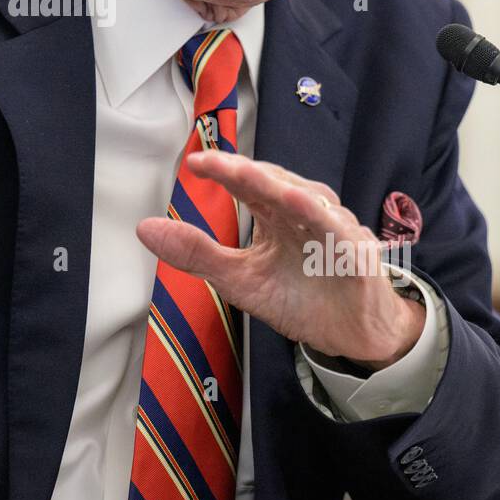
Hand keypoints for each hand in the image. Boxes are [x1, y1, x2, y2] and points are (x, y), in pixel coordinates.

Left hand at [135, 152, 423, 367]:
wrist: (350, 336)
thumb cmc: (298, 298)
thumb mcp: (238, 279)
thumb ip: (195, 252)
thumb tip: (143, 228)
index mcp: (274, 212)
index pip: (245, 183)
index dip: (222, 169)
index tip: (193, 163)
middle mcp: (303, 211)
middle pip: (273, 182)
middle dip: (244, 171)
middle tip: (215, 163)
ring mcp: (332, 227)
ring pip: (307, 198)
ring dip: (279, 186)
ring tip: (250, 175)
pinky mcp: (356, 252)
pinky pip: (338, 230)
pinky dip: (322, 217)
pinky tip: (302, 207)